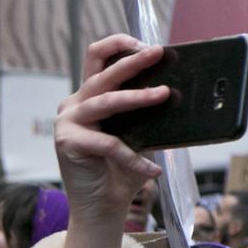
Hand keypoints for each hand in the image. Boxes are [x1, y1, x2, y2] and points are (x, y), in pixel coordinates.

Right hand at [54, 35, 165, 227]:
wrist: (104, 205)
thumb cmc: (122, 168)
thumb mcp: (139, 134)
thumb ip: (147, 113)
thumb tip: (179, 93)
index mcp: (91, 96)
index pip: (97, 60)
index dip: (118, 45)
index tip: (145, 42)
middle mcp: (76, 104)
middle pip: (103, 74)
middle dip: (133, 61)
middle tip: (158, 53)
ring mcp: (68, 122)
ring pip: (106, 101)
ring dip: (138, 97)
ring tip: (164, 94)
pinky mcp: (68, 143)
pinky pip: (108, 144)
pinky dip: (134, 158)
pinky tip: (153, 171)